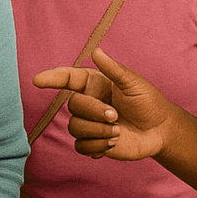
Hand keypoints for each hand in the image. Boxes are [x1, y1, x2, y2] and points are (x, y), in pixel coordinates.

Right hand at [33, 47, 178, 160]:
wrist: (159, 131)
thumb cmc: (148, 102)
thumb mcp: (133, 83)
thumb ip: (113, 69)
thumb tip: (96, 51)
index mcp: (95, 83)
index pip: (68, 78)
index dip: (52, 78)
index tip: (37, 80)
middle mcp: (88, 102)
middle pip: (73, 106)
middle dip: (94, 112)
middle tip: (115, 116)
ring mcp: (89, 123)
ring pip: (75, 128)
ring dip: (98, 131)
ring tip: (117, 131)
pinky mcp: (93, 142)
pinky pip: (81, 146)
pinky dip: (97, 146)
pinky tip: (113, 142)